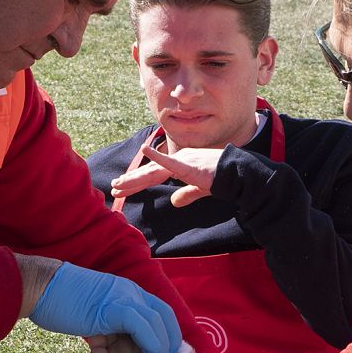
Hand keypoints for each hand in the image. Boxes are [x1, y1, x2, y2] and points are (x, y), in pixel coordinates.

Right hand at [29, 263, 180, 352]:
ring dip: (162, 352)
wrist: (36, 287)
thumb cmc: (57, 303)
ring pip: (157, 321)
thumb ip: (105, 329)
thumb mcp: (91, 316)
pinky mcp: (112, 307)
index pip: (159, 312)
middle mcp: (130, 291)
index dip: (167, 336)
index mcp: (126, 292)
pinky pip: (142, 326)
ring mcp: (123, 297)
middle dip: (171, 345)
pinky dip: (152, 347)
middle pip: (164, 316)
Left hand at [110, 145, 224, 207]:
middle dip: (131, 181)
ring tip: (120, 183)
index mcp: (179, 164)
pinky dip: (158, 157)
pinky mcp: (189, 165)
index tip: (122, 188)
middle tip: (114, 187)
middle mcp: (178, 159)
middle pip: (150, 172)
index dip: (137, 181)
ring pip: (154, 171)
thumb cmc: (221, 179)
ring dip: (136, 177)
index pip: (153, 174)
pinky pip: (171, 162)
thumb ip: (186, 194)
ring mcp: (183, 160)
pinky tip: (146, 150)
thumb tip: (174, 202)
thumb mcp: (199, 189)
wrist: (237, 175)